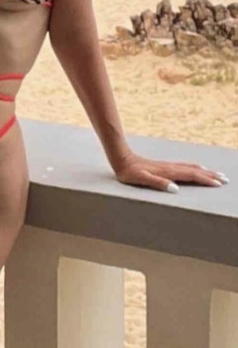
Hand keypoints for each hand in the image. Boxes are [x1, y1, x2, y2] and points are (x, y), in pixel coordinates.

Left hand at [113, 151, 227, 191]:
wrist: (122, 158)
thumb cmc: (129, 172)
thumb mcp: (141, 179)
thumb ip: (157, 183)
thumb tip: (175, 189)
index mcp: (168, 172)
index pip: (191, 176)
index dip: (206, 180)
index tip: (219, 184)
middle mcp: (171, 167)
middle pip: (196, 171)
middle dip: (211, 176)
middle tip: (226, 180)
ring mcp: (169, 165)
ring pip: (192, 167)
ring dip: (206, 171)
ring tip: (218, 174)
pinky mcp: (165, 165)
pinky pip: (185, 166)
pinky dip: (196, 168)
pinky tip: (198, 168)